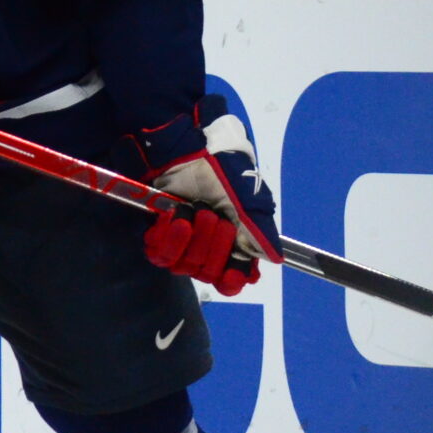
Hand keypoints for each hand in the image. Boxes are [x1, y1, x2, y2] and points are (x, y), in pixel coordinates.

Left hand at [133, 95, 280, 296]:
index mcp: (233, 244)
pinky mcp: (157, 233)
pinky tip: (173, 217)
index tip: (232, 273)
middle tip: (212, 215)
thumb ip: (260, 230)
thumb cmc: (222, 173)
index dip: (231, 279)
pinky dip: (168, 236)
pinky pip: (158, 253)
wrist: (187, 153)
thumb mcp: (249, 200)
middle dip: (212, 244)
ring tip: (193, 210)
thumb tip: (276, 257)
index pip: (231, 280)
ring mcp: (181, 243)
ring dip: (190, 238)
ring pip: (182, 265)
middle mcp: (207, 249)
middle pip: (207, 273)